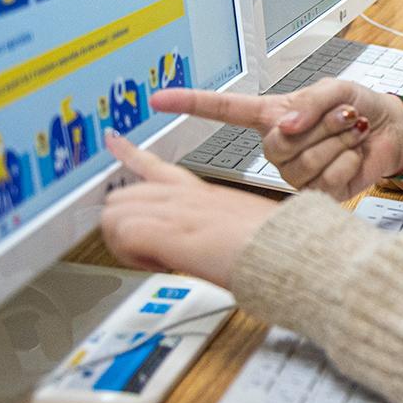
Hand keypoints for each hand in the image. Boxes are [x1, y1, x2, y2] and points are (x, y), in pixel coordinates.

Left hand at [101, 132, 278, 288]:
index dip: (128, 152)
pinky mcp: (169, 230)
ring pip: (116, 212)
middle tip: (149, 250)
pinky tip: (157, 263)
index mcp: (202, 192)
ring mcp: (176, 210)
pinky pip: (122, 233)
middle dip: (125, 225)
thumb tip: (207, 245)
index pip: (155, 165)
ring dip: (126, 242)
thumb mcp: (244, 227)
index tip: (113, 139)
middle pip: (123, 195)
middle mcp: (185, 195)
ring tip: (156, 260)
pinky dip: (129, 254)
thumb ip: (217, 228)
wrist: (290, 250)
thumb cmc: (277, 244)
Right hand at [150, 80, 402, 197]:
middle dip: (321, 125)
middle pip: (277, 144)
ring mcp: (294, 173)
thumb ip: (308, 103)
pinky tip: (355, 155)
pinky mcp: (317, 193)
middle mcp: (277, 148)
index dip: (190, 104)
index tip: (157, 98)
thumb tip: (283, 127)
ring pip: (303, 163)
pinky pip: (324, 179)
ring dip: (338, 142)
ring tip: (351, 132)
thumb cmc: (360, 106)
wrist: (392, 132)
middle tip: (344, 115)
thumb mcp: (336, 90)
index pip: (223, 110)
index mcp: (271, 117)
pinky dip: (349, 161)